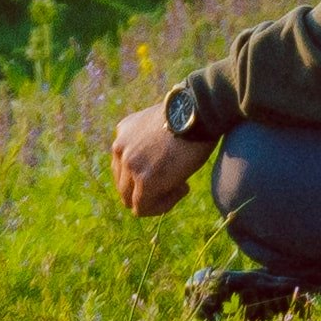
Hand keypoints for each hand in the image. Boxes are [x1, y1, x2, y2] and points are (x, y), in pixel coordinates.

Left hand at [102, 99, 208, 219]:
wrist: (200, 112)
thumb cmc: (191, 117)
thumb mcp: (161, 123)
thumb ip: (150, 142)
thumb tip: (158, 165)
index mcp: (123, 132)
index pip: (123, 167)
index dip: (146, 174)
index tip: (170, 168)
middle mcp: (120, 148)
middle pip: (124, 186)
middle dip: (148, 190)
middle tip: (177, 181)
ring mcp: (130, 165)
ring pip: (131, 200)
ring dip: (156, 199)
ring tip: (181, 185)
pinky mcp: (145, 180)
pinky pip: (144, 208)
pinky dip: (162, 206)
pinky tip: (183, 188)